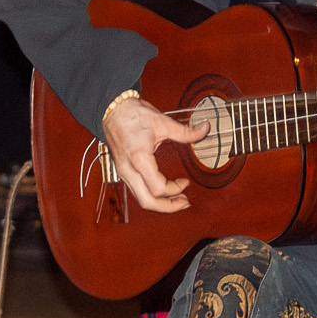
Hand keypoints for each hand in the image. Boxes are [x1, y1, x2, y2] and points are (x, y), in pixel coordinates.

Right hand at [103, 95, 208, 212]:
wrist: (112, 110)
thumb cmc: (132, 115)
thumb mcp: (162, 122)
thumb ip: (185, 131)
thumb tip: (204, 129)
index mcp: (139, 159)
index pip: (158, 189)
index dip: (175, 189)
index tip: (186, 182)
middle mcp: (128, 170)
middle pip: (147, 202)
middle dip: (168, 207)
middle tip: (184, 203)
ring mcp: (123, 173)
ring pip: (140, 200)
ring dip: (160, 204)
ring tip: (176, 200)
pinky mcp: (123, 172)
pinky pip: (137, 192)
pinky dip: (151, 196)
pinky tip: (163, 192)